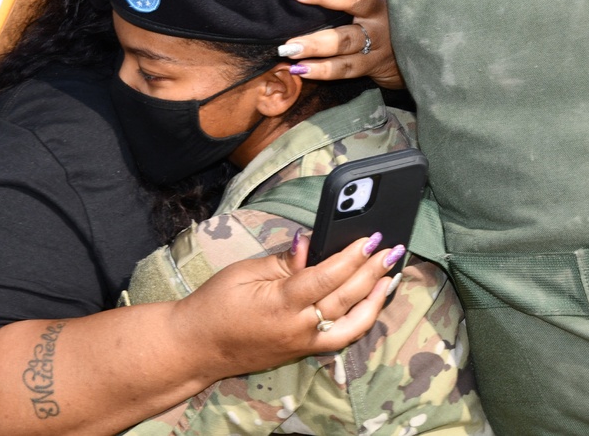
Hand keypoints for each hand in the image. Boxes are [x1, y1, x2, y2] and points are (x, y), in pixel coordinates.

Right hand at [175, 232, 402, 375]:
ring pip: (352, 324)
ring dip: (375, 299)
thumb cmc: (214, 305)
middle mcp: (297, 327)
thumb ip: (283, 260)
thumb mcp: (244, 272)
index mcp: (280, 303)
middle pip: (345, 298)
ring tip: (390, 276)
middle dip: (372, 272)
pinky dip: (360, 319)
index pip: (326, 276)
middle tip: (391, 249)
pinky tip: (371, 302)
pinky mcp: (303, 351)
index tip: (371, 238)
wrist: (197, 347)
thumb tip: (311, 242)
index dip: (352, 256)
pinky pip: (340, 336)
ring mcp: (303, 343)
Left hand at [278, 0, 404, 88]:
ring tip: (287, 45)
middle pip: (353, 0)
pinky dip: (321, 71)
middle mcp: (379, 10)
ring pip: (345, 40)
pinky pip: (344, 68)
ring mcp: (376, 39)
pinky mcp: (371, 64)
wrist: (415, 51)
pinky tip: (297, 69)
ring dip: (315, 43)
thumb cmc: (386, 10)